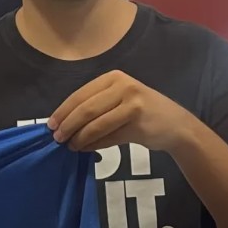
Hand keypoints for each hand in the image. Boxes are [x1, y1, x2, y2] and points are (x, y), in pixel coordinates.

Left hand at [48, 70, 198, 152]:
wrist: (177, 125)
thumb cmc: (142, 111)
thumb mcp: (119, 99)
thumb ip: (95, 105)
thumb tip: (63, 122)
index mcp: (113, 78)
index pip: (80, 95)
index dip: (63, 111)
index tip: (50, 125)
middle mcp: (123, 87)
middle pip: (86, 109)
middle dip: (68, 125)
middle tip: (57, 138)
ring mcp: (133, 104)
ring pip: (96, 124)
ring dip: (79, 138)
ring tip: (70, 146)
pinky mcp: (139, 123)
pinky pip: (109, 137)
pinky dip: (94, 145)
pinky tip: (85, 149)